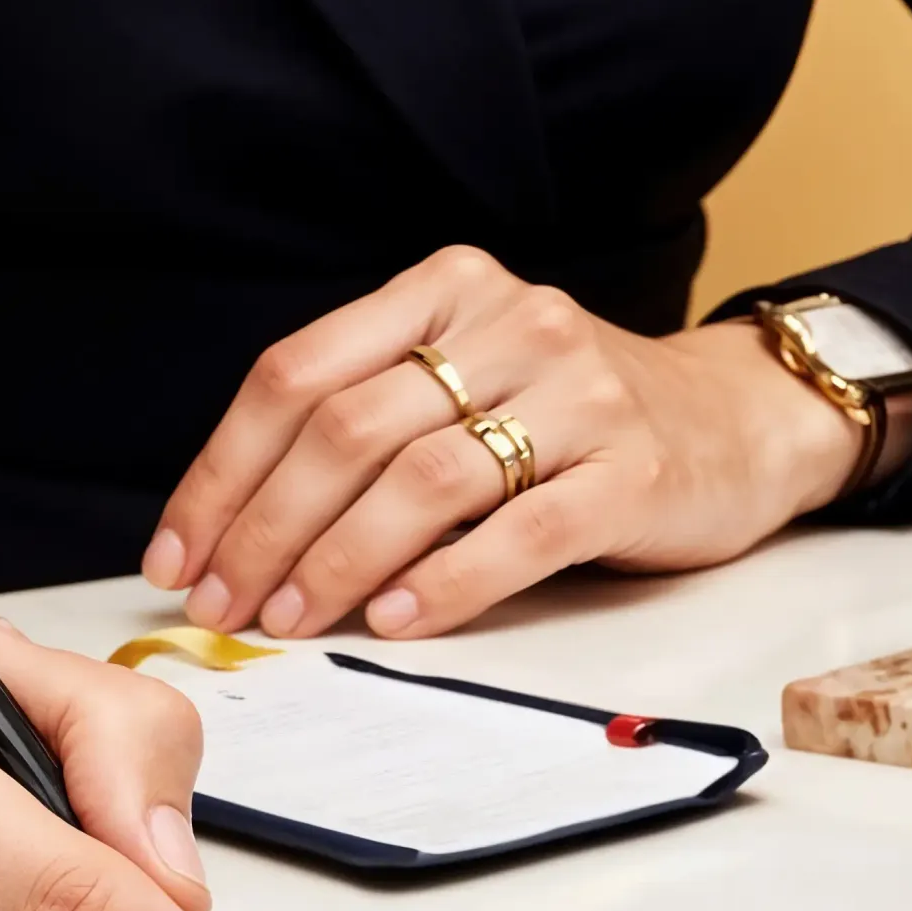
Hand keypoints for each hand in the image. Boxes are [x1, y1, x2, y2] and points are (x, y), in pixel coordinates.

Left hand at [142, 246, 895, 639]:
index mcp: (444, 289)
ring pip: (424, 480)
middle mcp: (510, 322)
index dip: (223, 471)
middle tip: (223, 604)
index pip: (297, 374)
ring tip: (292, 621)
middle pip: (347, 428)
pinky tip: (396, 622)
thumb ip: (368, 422)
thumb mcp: (465, 381)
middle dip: (265, 529)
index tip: (177, 552)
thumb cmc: (571, 417)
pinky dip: (447, 583)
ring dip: (338, 562)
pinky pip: (521, 533)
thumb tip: (233, 532)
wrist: (734, 421)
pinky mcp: (633, 472)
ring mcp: (579, 393)